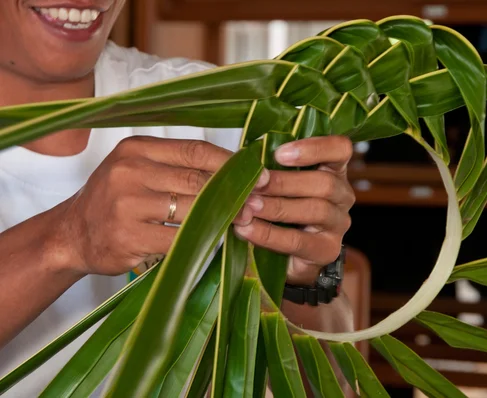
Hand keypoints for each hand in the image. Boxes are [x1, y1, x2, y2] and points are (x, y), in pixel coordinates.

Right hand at [54, 136, 266, 275]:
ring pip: (193, 209)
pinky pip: (180, 238)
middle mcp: (130, 171)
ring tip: (240, 222)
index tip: (256, 174)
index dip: (230, 163)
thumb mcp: (137, 170)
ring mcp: (127, 204)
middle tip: (256, 204)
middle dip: (233, 194)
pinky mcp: (130, 236)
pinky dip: (201, 241)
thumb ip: (176, 166)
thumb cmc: (112, 200)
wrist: (71, 234)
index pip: (196, 150)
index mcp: (137, 149)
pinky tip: (214, 241)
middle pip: (198, 180)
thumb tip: (232, 171)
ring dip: (222, 218)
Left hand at [234, 135, 354, 284]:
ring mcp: (339, 224)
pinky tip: (247, 229)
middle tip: (253, 185)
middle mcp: (342, 195)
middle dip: (284, 183)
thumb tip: (245, 162)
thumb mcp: (277, 184)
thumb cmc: (280, 210)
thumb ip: (269, 169)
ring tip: (248, 207)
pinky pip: (299, 241)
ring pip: (315, 210)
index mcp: (333, 170)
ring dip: (276, 207)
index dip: (314, 148)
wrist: (284, 258)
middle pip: (325, 183)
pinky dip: (269, 234)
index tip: (279, 154)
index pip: (340, 149)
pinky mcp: (327, 250)